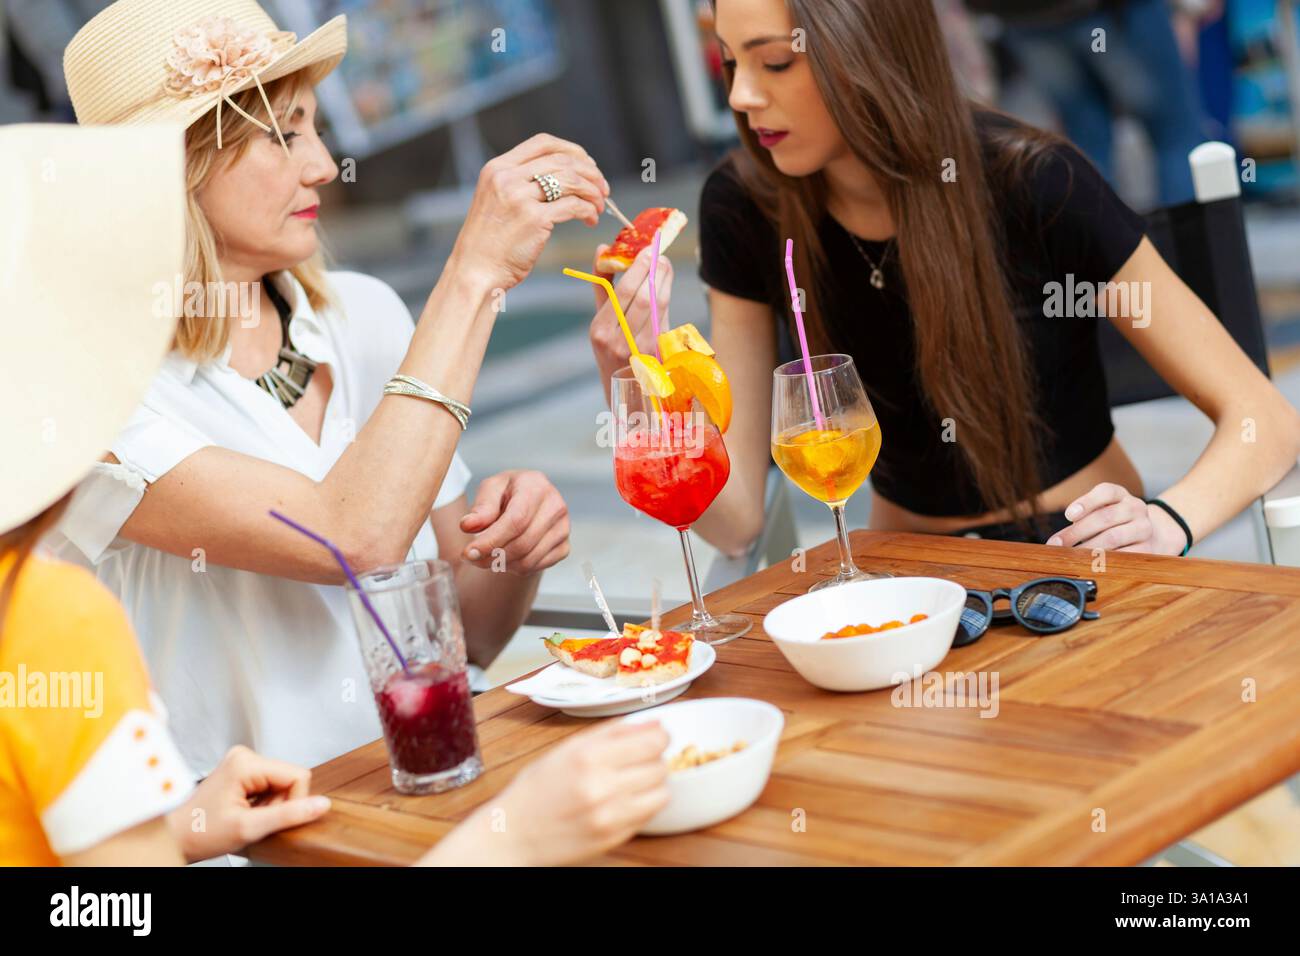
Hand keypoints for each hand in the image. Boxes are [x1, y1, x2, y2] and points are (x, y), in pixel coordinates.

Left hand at [166, 746, 329, 862]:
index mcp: (246, 762)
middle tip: (254, 819)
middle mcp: (245, 755)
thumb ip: (288, 815)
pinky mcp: (241, 770)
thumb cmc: (200, 832)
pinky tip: (244, 810)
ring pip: (281, 782)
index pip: (298, 775)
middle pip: (290, 778)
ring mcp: (242, 762)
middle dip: (279, 803)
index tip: (270, 818)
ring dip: (271, 804)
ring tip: (246, 816)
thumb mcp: (249, 828)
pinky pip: (270, 784)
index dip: (293, 802)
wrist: (174, 837)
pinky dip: (263, 802)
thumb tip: (321, 805)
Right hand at [420, 720, 670, 865]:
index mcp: (588, 756)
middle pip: (660, 767)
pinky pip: (649, 816)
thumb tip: (653, 723)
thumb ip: (613, 732)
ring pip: (662, 793)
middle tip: (638, 761)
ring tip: (634, 782)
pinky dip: (644, 805)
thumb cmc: (537, 788)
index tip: (655, 738)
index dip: (659, 737)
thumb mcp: (568, 748)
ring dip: (653, 784)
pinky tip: (624, 801)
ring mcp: (609, 816)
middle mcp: (601, 786)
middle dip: (654, 760)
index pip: (652, 741)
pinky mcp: (614, 838)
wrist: (515, 833)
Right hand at [451, 134, 608, 292]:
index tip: (588, 165)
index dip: (572, 150)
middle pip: (562, 160)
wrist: (474, 271)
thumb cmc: (489, 243)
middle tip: (603, 188)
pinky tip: (590, 219)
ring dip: (593, 192)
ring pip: (572, 180)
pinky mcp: (534, 219)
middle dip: (590, 173)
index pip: (543, 143)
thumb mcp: (496, 200)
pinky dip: (588, 211)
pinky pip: (573, 206)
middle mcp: (507, 177)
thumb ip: (521, 183)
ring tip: (599, 206)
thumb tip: (563, 175)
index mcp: (497, 168)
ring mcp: (519, 197)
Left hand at [458, 470, 570, 574]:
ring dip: (502, 564)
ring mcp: (563, 529)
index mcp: (536, 486)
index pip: (516, 521)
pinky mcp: (564, 547)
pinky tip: (506, 556)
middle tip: (472, 558)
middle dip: (492, 556)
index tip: (469, 553)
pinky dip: (516, 567)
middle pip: (522, 544)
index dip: (491, 541)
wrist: (530, 499)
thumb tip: (468, 525)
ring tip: (488, 555)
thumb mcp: (491, 489)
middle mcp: (555, 507)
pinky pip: (536, 567)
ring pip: (528, 560)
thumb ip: (481, 507)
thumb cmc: (509, 492)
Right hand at [589, 245, 673, 395]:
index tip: (647, 250)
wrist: (624, 387)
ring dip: (665, 282)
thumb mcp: (601, 318)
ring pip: (657, 307)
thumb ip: (602, 284)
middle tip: (660, 255)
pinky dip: (665, 298)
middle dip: (654, 271)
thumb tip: (602, 248)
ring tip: (664, 266)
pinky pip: (664, 318)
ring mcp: (639, 349)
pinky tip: (664, 286)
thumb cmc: (611, 345)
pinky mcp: (656, 354)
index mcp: (600, 330)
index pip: (623, 292)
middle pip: (643, 297)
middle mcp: (617, 341)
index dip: (638, 268)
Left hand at [1044, 482, 1187, 553]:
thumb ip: (1083, 517)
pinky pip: (1125, 555)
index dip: (1086, 502)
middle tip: (1057, 544)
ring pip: (1113, 537)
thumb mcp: (1100, 512)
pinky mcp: (1148, 548)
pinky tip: (1092, 564)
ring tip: (1071, 555)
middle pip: (1104, 517)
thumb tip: (1059, 538)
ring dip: (1088, 547)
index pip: (1105, 492)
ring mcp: (1144, 527)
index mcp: (1120, 494)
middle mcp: (1135, 507)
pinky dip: (1106, 560)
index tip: (1068, 515)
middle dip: (1077, 532)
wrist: (1148, 536)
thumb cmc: (1113, 523)